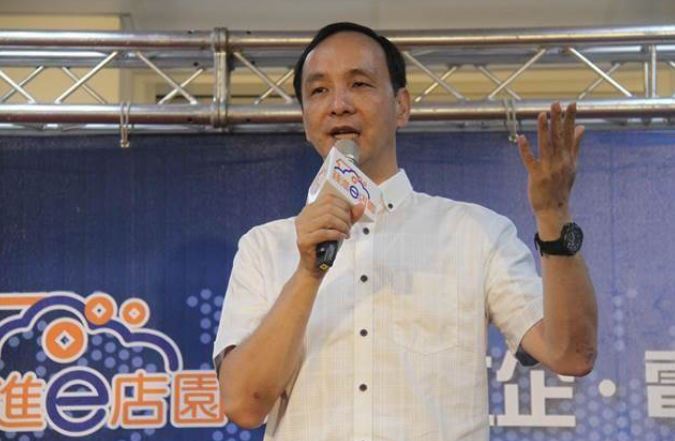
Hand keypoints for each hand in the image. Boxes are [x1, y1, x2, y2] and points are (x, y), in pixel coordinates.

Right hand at [295, 192, 364, 277]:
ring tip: (347, 232)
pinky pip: (324, 233)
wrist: (315, 266)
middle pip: (328, 207)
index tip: (350, 214)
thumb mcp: (339, 227)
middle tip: (349, 226)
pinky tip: (343, 237)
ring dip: (342, 225)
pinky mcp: (303, 240)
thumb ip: (349, 216)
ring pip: (327, 218)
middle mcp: (303, 217)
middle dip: (344, 216)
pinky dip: (337, 234)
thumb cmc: (326, 245)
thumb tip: (361, 205)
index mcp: (309, 210)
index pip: (327, 198)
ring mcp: (301, 228)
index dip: (342, 204)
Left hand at [517, 102, 583, 238]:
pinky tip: (522, 137)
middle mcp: (560, 161)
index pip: (570, 134)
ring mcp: (548, 168)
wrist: (555, 209)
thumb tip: (582, 128)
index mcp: (569, 157)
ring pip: (546, 145)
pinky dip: (525, 149)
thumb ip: (575, 145)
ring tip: (541, 115)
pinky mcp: (536, 176)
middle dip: (557, 120)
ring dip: (543, 130)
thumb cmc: (562, 186)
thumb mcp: (572, 165)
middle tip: (556, 103)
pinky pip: (530, 160)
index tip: (572, 104)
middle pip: (558, 137)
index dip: (570, 119)